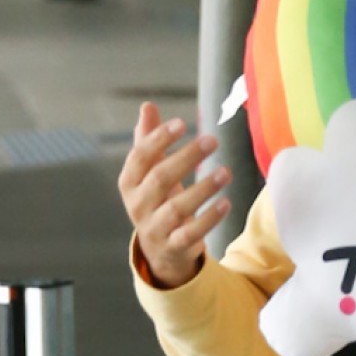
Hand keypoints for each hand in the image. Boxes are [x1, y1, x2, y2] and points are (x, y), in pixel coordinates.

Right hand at [119, 101, 229, 288]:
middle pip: (160, 178)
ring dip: (203, 188)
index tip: (182, 123)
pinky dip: (209, 218)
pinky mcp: (173, 247)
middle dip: (187, 157)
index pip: (140, 157)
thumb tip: (147, 106)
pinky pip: (191, 233)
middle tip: (213, 140)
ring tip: (226, 171)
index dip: (159, 139)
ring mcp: (154, 228)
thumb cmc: (156, 200)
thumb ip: (148, 140)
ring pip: (177, 208)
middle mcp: (137, 206)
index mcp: (129, 183)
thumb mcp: (149, 172)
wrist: (159, 249)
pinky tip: (226, 202)